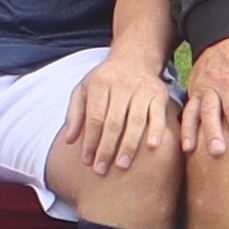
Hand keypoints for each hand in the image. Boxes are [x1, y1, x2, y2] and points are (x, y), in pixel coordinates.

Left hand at [63, 54, 178, 183]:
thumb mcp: (83, 90)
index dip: (90, 141)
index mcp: (100, 84)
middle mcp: (121, 85)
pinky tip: (152, 148)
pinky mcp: (160, 93)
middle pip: (113, 122)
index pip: (94, 118)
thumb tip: (69, 141)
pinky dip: (156, 131)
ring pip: (136, 121)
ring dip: (129, 145)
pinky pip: (158, 115)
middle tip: (101, 170)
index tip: (87, 162)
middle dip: (106, 148)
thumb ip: (75, 114)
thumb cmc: (104, 80)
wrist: (134, 58)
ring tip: (122, 166)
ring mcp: (142, 89)